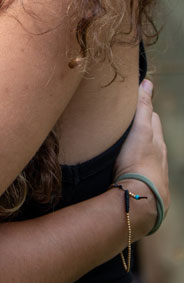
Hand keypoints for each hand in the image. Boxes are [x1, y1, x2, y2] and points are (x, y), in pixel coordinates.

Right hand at [114, 79, 168, 237]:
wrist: (140, 200)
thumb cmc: (139, 162)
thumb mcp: (141, 130)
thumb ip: (143, 108)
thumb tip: (147, 82)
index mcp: (157, 142)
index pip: (152, 119)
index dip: (144, 111)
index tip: (133, 105)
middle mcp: (159, 158)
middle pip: (152, 138)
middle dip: (142, 130)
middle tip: (126, 124)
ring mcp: (154, 174)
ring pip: (147, 156)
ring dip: (138, 151)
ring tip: (123, 147)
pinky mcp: (146, 189)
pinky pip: (140, 173)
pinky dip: (135, 167)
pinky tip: (125, 170)